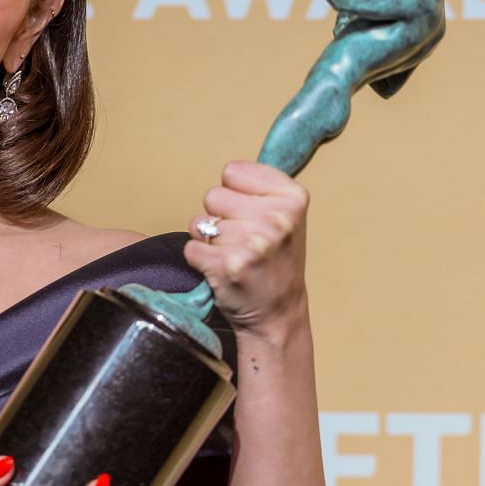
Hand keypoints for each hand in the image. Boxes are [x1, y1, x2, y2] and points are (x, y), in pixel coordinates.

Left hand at [185, 161, 309, 336]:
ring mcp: (254, 244)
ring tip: (232, 254)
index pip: (232, 172)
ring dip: (209, 240)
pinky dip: (199, 259)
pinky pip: (191, 247)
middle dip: (221, 216)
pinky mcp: (229, 266)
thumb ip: (261, 189)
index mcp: (293, 198)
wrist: (279, 312)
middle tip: (241, 239)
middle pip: (213, 195)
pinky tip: (222, 269)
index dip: (234, 194)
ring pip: (200, 222)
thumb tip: (228, 172)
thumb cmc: (277, 261)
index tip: (251, 214)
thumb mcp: (287, 216)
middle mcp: (277, 219)